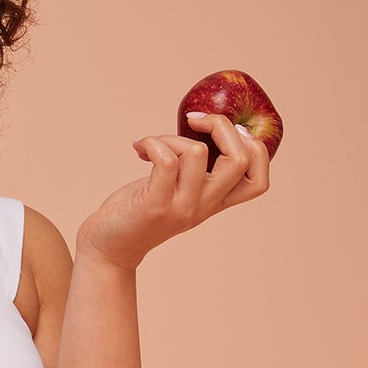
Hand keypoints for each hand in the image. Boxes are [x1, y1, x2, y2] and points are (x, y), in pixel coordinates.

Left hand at [77, 110, 270, 271]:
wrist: (109, 248)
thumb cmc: (140, 209)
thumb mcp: (178, 188)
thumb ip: (194, 168)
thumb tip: (203, 120)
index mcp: (215, 202)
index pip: (259, 182)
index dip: (256, 148)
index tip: (230, 130)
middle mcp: (204, 206)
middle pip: (240, 160)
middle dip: (220, 125)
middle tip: (194, 119)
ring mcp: (182, 207)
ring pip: (196, 152)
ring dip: (171, 136)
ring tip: (153, 145)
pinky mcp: (155, 205)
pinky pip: (165, 160)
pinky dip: (152, 143)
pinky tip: (139, 148)